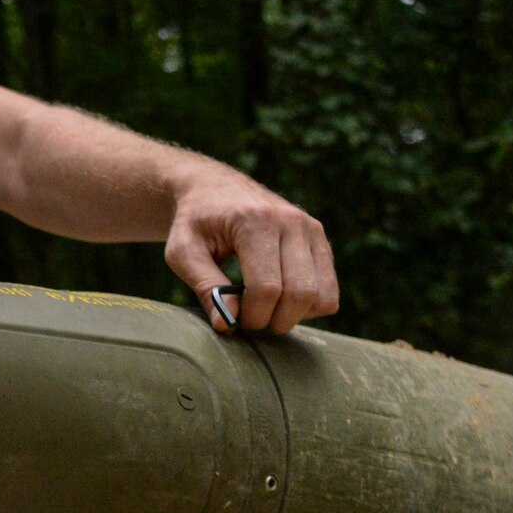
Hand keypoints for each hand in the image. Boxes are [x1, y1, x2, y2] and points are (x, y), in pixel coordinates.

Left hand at [162, 166, 337, 333]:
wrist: (212, 187)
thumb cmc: (194, 222)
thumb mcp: (183, 252)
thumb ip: (205, 287)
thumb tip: (226, 324)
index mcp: (255, 221)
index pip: (267, 288)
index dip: (252, 315)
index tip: (233, 318)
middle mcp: (291, 221)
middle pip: (300, 293)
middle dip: (274, 320)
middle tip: (249, 319)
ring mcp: (310, 228)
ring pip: (322, 296)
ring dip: (294, 316)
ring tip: (265, 309)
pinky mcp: (319, 238)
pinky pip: (329, 290)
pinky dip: (309, 306)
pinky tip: (281, 299)